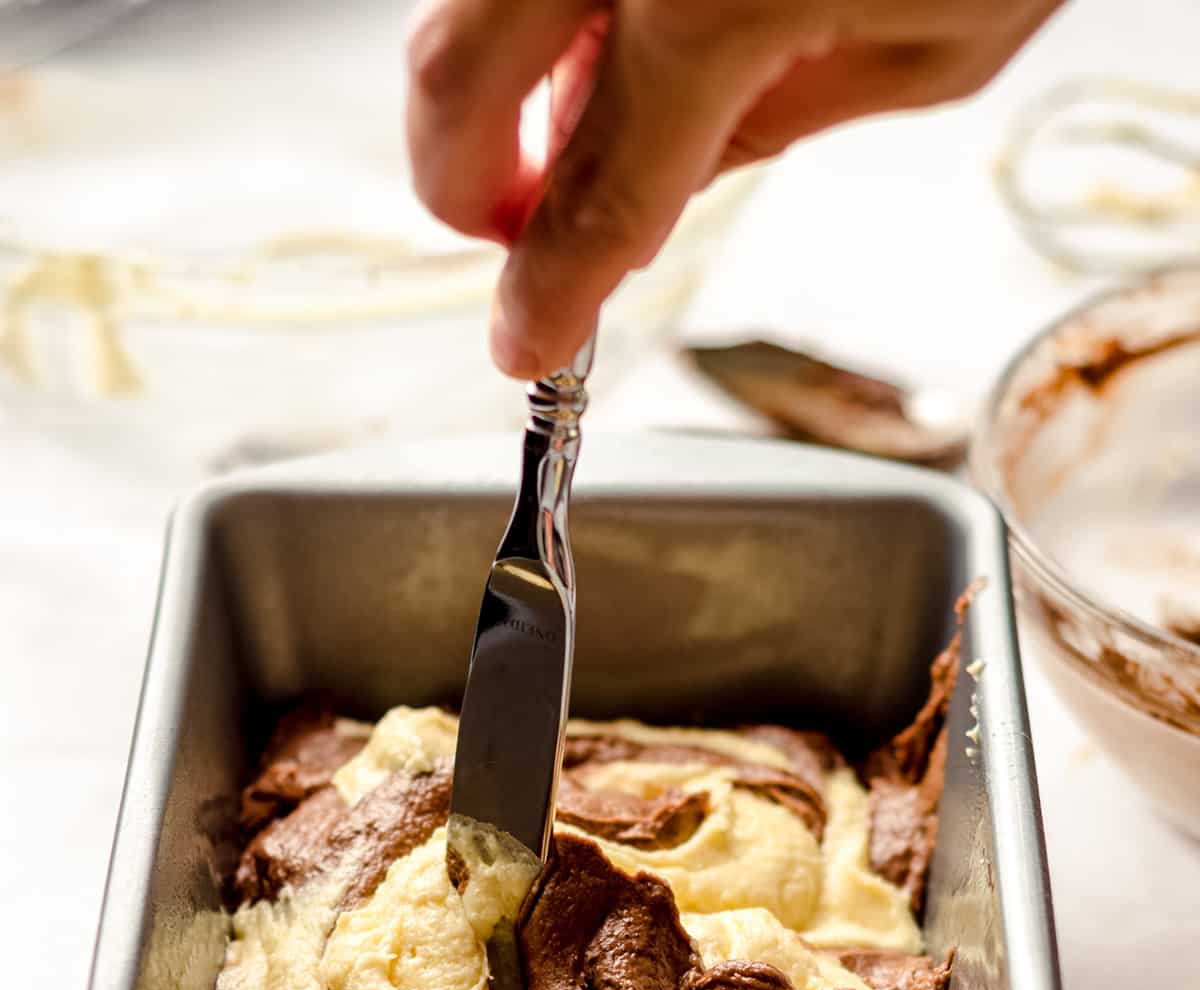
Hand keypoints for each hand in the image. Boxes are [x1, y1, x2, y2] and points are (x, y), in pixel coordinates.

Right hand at [405, 0, 1063, 376]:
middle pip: (454, 79)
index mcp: (714, 7)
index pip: (593, 201)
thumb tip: (676, 171)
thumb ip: (777, 125)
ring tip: (584, 122)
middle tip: (515, 228)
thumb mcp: (934, 47)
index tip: (526, 341)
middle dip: (462, 182)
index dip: (546, 294)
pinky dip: (546, 6)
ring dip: (497, 83)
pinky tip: (618, 29)